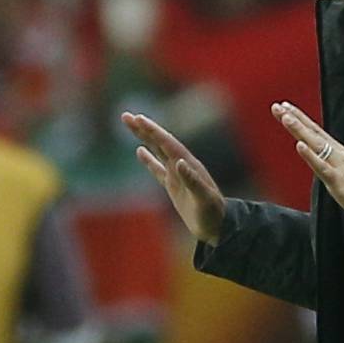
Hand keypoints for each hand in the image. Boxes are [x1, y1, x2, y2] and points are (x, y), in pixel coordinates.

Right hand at [122, 111, 226, 243]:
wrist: (217, 226)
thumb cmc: (212, 214)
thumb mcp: (204, 199)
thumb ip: (192, 180)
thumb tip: (178, 162)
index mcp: (189, 165)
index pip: (168, 143)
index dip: (153, 131)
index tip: (139, 119)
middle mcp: (182, 165)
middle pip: (160, 142)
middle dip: (144, 129)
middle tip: (126, 116)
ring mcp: (177, 174)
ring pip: (157, 151)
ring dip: (144, 138)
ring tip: (131, 125)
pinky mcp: (173, 185)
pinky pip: (157, 169)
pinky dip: (148, 159)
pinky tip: (139, 150)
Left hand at [272, 102, 343, 229]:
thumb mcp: (341, 170)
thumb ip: (326, 160)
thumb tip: (312, 153)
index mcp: (337, 151)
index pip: (315, 130)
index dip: (300, 118)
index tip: (285, 107)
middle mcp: (337, 153)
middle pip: (313, 132)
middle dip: (295, 119)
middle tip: (278, 106)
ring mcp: (337, 165)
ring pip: (315, 144)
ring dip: (300, 130)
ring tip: (286, 118)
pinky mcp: (337, 180)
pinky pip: (321, 166)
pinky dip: (310, 155)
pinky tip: (300, 146)